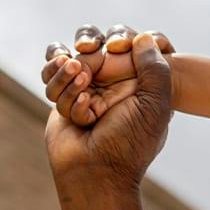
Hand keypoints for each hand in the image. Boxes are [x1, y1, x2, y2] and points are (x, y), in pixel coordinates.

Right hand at [45, 33, 174, 209]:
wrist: (95, 172)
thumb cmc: (129, 142)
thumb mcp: (155, 105)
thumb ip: (155, 69)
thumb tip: (145, 37)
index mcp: (141, 81)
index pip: (132, 43)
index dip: (123, 38)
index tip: (120, 45)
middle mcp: (114, 83)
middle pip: (97, 42)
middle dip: (90, 43)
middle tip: (88, 53)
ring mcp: (88, 89)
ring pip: (70, 56)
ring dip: (70, 69)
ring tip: (79, 79)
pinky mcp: (64, 97)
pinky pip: (54, 74)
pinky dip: (60, 84)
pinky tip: (77, 103)